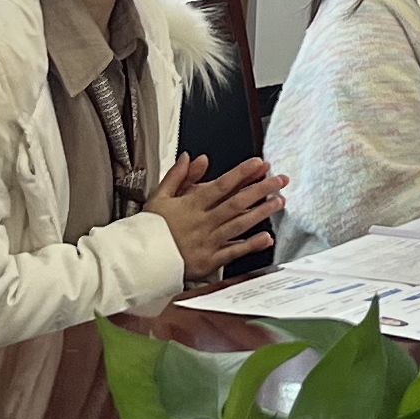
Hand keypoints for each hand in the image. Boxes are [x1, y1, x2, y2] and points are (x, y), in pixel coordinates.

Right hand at [148, 154, 284, 275]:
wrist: (139, 260)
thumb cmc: (150, 229)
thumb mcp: (160, 196)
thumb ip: (178, 175)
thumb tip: (193, 157)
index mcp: (191, 205)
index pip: (222, 185)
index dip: (242, 173)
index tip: (259, 164)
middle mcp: (203, 222)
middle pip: (237, 202)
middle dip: (261, 189)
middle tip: (280, 179)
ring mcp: (208, 242)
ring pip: (239, 224)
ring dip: (262, 212)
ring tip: (279, 201)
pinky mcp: (209, 261)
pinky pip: (233, 252)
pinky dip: (250, 245)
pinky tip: (266, 237)